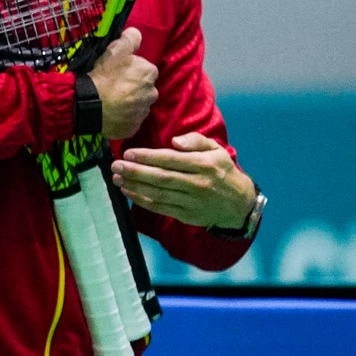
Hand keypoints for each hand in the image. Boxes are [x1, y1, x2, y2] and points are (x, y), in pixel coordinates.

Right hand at [87, 27, 157, 139]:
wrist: (87, 104)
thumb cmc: (102, 75)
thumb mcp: (114, 50)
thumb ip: (129, 39)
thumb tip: (136, 33)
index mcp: (150, 72)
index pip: (144, 69)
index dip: (130, 69)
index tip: (116, 72)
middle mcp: (152, 93)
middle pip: (143, 88)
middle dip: (132, 87)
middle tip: (112, 87)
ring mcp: (142, 113)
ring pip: (137, 105)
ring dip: (128, 103)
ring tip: (110, 101)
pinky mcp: (133, 128)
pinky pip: (129, 120)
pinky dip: (122, 117)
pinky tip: (109, 113)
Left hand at [113, 132, 254, 228]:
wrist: (239, 204)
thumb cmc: (222, 171)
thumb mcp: (216, 150)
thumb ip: (196, 141)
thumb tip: (175, 141)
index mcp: (205, 165)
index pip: (171, 160)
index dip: (148, 157)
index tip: (128, 153)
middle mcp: (198, 183)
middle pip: (162, 177)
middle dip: (136, 171)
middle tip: (116, 165)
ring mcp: (192, 201)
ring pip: (158, 194)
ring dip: (134, 186)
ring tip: (117, 178)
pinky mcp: (186, 215)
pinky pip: (160, 207)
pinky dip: (142, 200)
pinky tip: (128, 191)